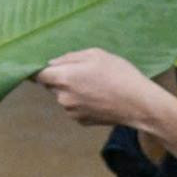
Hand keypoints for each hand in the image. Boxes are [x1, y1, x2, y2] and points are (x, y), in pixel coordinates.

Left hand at [35, 48, 173, 128]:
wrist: (139, 104)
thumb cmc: (119, 75)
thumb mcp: (96, 54)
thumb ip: (70, 57)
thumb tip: (53, 63)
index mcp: (64, 78)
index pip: (38, 75)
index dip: (37, 70)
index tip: (38, 66)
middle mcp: (63, 98)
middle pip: (52, 85)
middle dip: (61, 78)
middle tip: (83, 72)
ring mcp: (71, 112)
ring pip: (64, 97)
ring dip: (72, 90)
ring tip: (96, 85)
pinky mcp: (81, 122)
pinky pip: (74, 108)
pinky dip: (81, 102)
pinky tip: (99, 98)